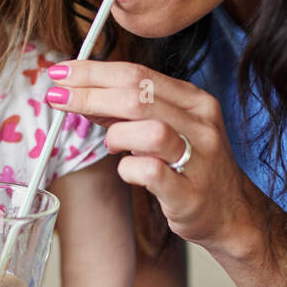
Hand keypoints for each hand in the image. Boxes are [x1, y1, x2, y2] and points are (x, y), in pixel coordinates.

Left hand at [45, 60, 267, 254]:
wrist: (230, 214)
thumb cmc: (189, 166)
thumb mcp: (163, 128)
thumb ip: (125, 110)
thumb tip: (79, 92)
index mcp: (193, 100)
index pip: (138, 74)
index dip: (94, 71)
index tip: (60, 72)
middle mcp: (200, 123)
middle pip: (138, 96)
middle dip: (89, 94)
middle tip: (57, 97)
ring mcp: (199, 159)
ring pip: (150, 130)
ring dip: (117, 134)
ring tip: (111, 145)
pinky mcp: (190, 194)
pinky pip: (151, 172)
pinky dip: (129, 169)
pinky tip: (127, 170)